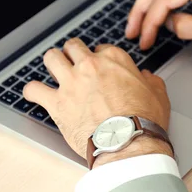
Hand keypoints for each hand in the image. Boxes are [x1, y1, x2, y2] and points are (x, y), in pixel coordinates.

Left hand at [23, 39, 172, 166]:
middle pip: (73, 47)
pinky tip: (34, 94)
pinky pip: (34, 90)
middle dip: (72, 53)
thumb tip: (146, 77)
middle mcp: (90, 66)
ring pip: (51, 58)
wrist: (128, 143)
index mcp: (114, 60)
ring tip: (53, 69)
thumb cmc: (144, 122)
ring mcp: (71, 83)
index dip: (99, 58)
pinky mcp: (57, 103)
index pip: (101, 48)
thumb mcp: (158, 95)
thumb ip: (150, 81)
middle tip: (73, 62)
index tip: (99, 67)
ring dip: (52, 63)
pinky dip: (32, 91)